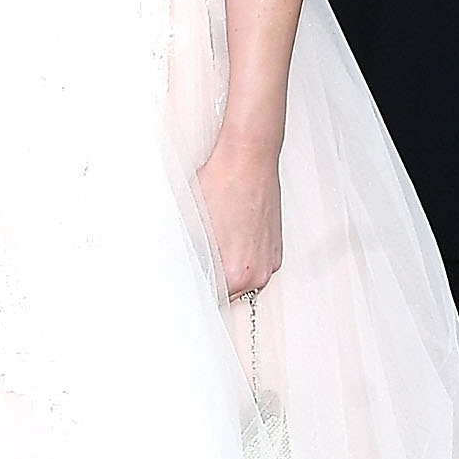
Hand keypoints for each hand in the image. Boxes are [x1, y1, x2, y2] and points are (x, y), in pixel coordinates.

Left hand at [197, 139, 281, 299]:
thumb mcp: (191, 227)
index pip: (210, 299)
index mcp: (236, 273)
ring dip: (227, 274)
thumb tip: (184, 270)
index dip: (194, 291)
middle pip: (227, 295)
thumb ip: (192, 258)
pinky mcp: (275, 247)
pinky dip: (241, 260)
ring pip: (242, 282)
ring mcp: (270, 260)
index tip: (185, 288)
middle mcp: (257, 272)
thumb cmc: (219, 185)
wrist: (248, 158)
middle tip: (194, 271)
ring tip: (211, 253)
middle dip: (211, 284)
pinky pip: (254, 265)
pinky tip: (228, 242)